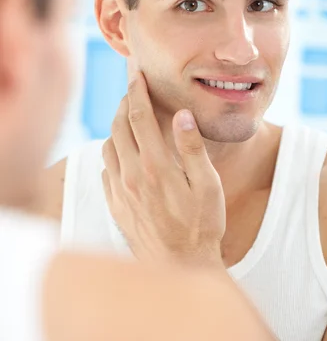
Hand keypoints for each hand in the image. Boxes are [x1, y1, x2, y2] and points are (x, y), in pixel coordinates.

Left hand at [102, 72, 225, 266]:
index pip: (140, 117)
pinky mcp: (115, 205)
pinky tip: (123, 152)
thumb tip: (182, 116)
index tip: (136, 74)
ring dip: (116, 126)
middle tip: (134, 91)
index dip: (137, 91)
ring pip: (108, 145)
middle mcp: (131, 176)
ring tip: (129, 118)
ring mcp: (119, 191)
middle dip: (125, 103)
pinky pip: (105, 168)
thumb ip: (192, 148)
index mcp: (156, 166)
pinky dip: (112, 151)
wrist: (179, 266)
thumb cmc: (201, 226)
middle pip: (118, 126)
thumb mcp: (208, 186)